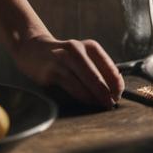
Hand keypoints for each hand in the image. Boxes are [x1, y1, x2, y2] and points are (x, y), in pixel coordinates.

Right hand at [10, 33, 124, 108]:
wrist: (34, 49)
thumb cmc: (64, 58)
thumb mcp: (82, 58)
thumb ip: (97, 70)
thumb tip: (114, 90)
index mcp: (90, 47)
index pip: (110, 68)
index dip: (117, 84)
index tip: (119, 96)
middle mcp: (78, 50)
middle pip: (98, 76)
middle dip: (107, 94)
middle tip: (112, 105)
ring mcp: (64, 59)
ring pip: (86, 82)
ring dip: (96, 97)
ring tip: (102, 106)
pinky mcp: (52, 70)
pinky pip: (72, 86)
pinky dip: (82, 96)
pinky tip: (87, 102)